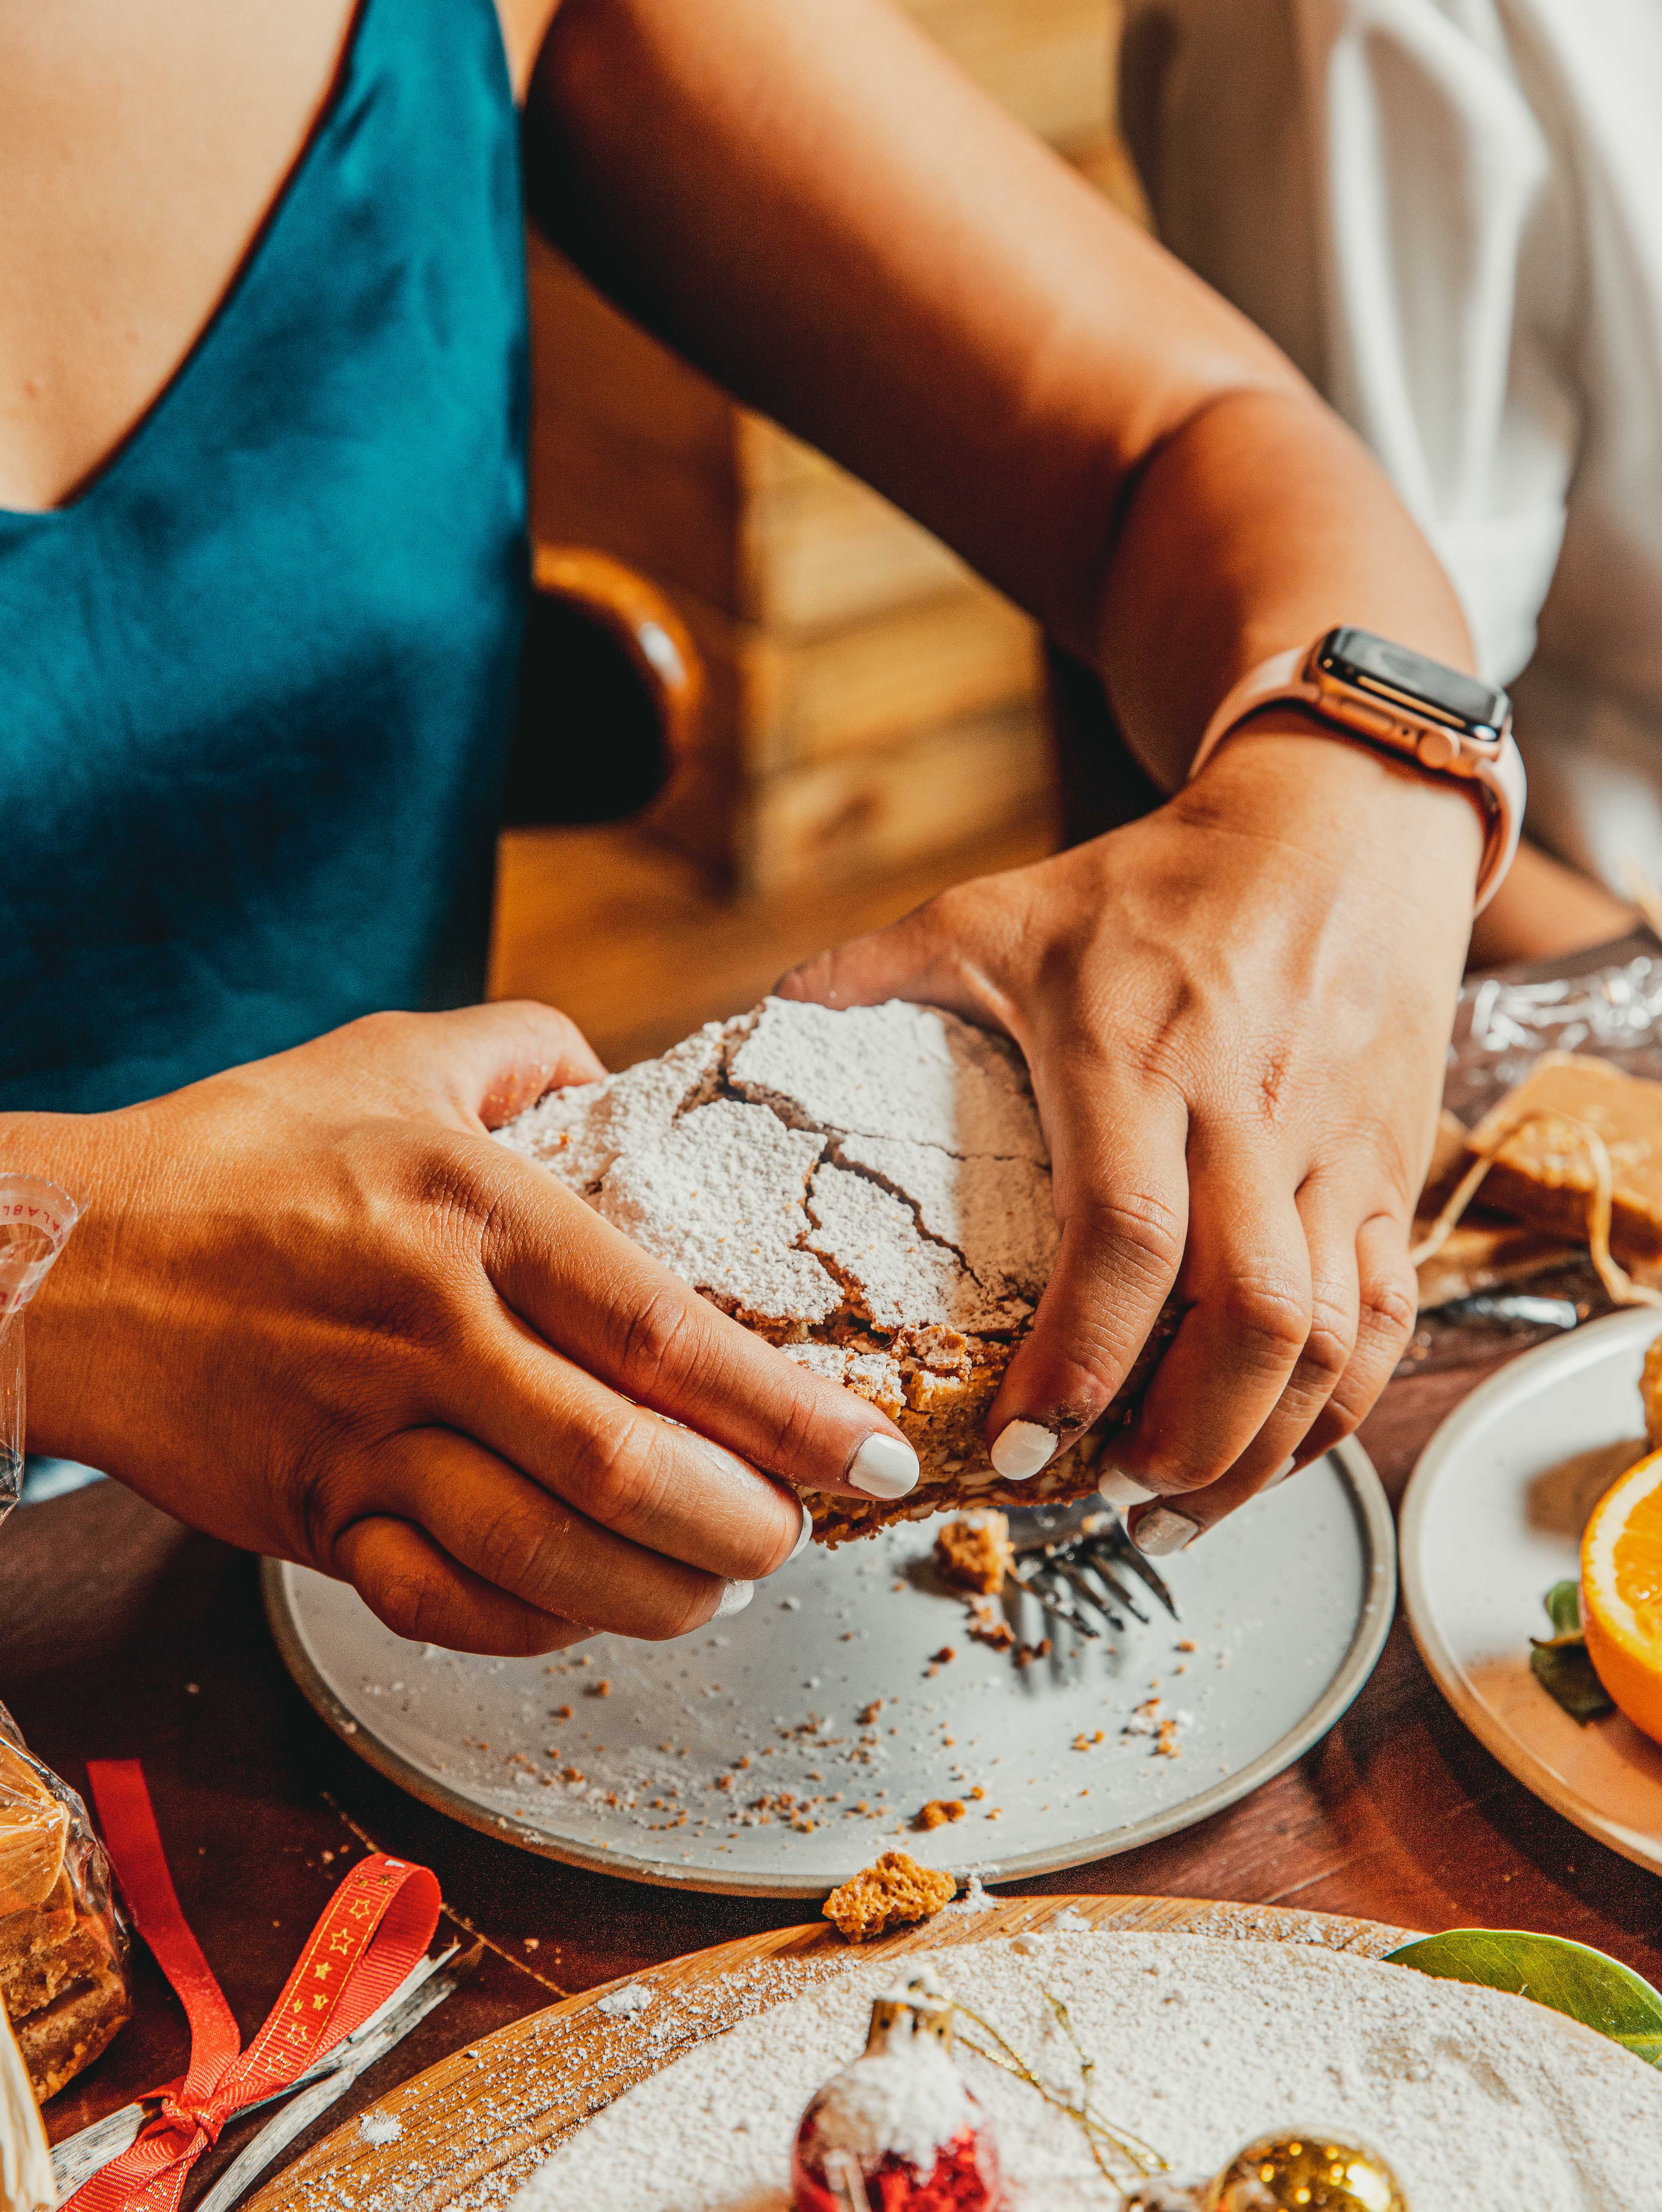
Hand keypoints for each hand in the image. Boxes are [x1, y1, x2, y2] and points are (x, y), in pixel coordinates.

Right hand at [12, 1006, 916, 1651]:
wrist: (64, 1257)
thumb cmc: (235, 1153)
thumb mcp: (385, 1058)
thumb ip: (514, 1046)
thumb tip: (604, 1060)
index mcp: (471, 1210)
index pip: (663, 1331)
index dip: (784, 1407)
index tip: (868, 1447)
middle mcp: (427, 1327)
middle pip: (618, 1462)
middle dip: (739, 1521)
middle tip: (801, 1535)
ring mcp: (362, 1432)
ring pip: (538, 1551)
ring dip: (652, 1592)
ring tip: (717, 1587)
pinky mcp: (308, 1512)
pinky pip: (439, 1603)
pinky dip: (530, 1626)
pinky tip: (585, 1614)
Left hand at [780, 721, 1480, 1549]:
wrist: (1342, 829)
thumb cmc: (1159, 879)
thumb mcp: (1008, 905)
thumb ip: (889, 963)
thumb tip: (775, 1011)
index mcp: (1136, 1054)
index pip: (1125, 1237)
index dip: (1079, 1362)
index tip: (1024, 1447)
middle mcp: (1247, 1110)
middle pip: (1249, 1313)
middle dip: (1184, 1438)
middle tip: (1108, 1502)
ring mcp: (1334, 1144)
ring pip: (1332, 1334)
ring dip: (1262, 1447)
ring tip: (1178, 1507)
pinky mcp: (1391, 1166)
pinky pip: (1391, 1310)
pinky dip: (1340, 1404)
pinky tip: (1273, 1452)